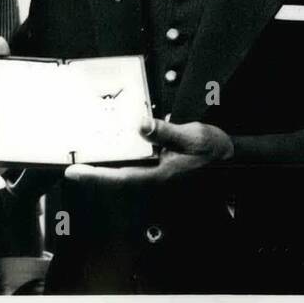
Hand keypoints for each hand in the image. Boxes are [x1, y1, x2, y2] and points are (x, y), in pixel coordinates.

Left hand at [63, 118, 232, 185]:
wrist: (231, 158)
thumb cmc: (212, 151)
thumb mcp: (190, 137)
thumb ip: (164, 132)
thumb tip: (141, 125)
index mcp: (158, 175)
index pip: (119, 176)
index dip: (94, 175)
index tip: (73, 171)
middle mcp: (154, 178)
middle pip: (117, 175)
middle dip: (95, 169)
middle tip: (72, 161)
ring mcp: (157, 174)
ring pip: (126, 170)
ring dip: (108, 163)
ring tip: (88, 153)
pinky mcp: (161, 168)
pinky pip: (136, 164)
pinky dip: (124, 156)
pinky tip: (118, 146)